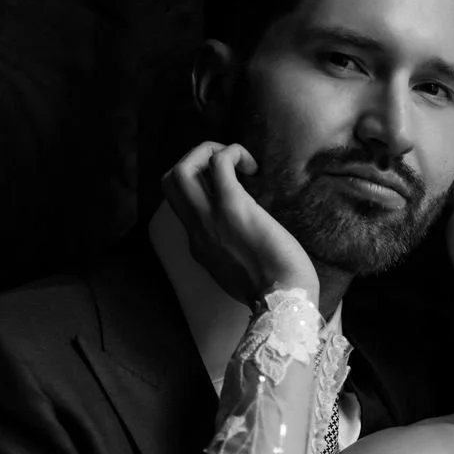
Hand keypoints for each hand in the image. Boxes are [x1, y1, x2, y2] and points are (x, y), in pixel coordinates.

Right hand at [163, 141, 318, 307]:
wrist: (284, 302)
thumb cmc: (273, 291)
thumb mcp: (235, 274)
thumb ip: (227, 254)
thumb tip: (241, 237)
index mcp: (198, 246)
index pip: (182, 205)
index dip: (201, 186)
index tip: (228, 187)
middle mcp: (197, 230)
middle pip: (169, 182)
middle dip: (192, 161)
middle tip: (224, 165)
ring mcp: (211, 218)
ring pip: (181, 169)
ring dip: (206, 152)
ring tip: (236, 160)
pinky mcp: (234, 207)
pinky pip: (218, 163)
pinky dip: (231, 152)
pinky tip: (252, 166)